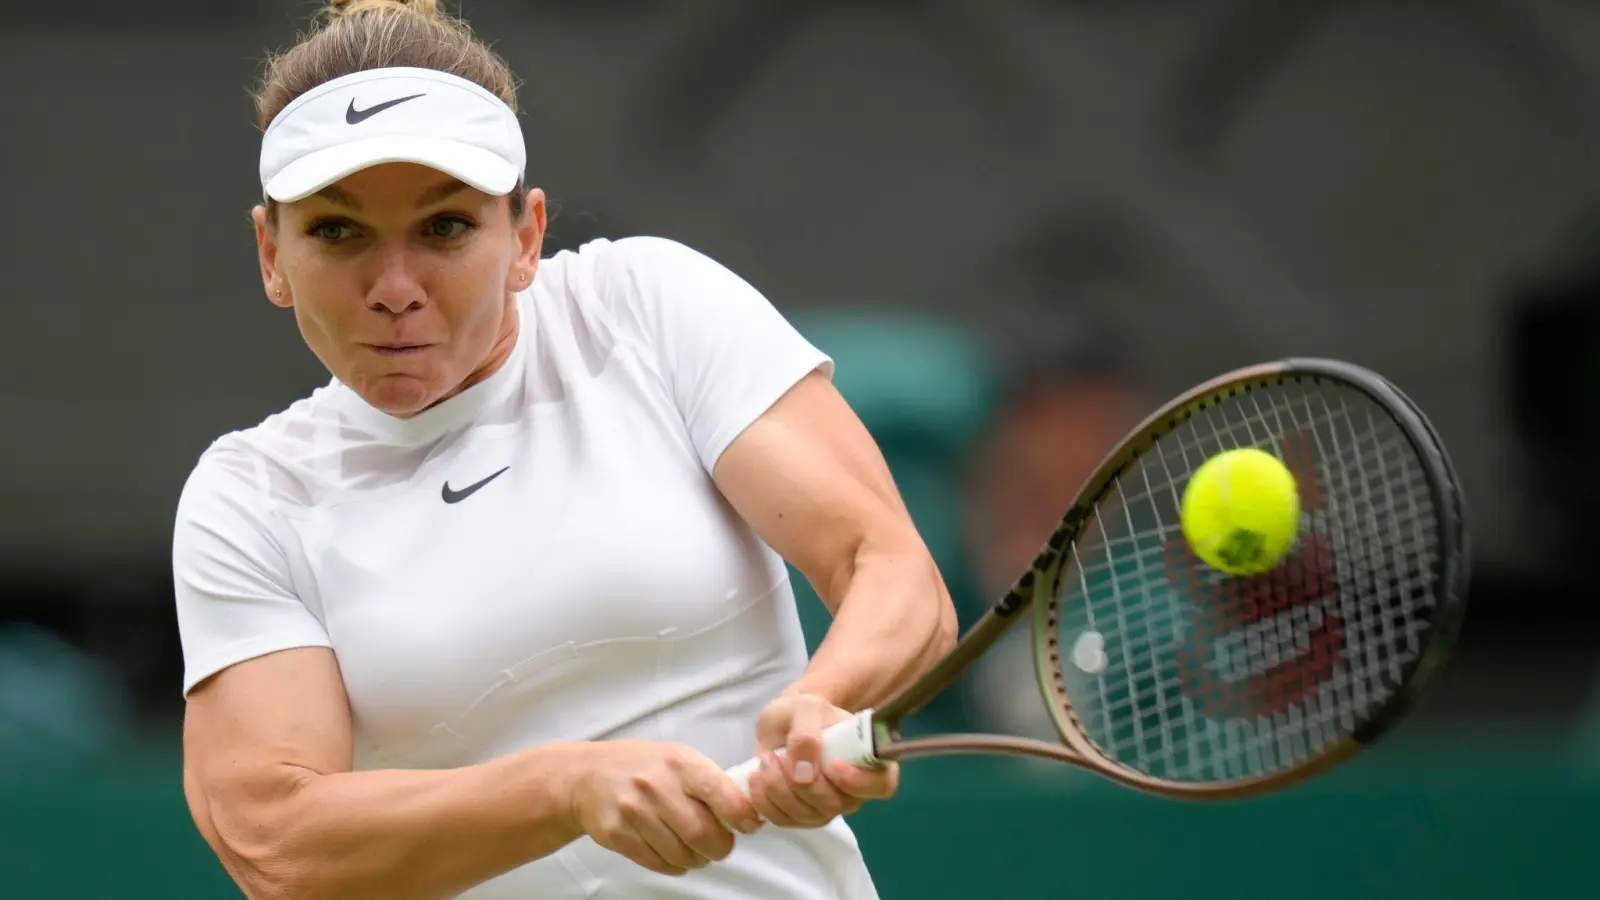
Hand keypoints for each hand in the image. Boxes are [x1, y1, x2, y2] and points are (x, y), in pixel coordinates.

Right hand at [566, 741, 761, 876]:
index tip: (748, 826)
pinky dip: (675, 866)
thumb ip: (710, 781)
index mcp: (680, 762)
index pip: (723, 795)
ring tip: (696, 850)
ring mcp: (634, 811)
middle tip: (720, 846)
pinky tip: (675, 854)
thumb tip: (746, 812)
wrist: (587, 776)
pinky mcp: (618, 834)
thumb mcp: (678, 758)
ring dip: (697, 859)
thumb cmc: (643, 766)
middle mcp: (657, 785)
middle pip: (703, 834)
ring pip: (681, 854)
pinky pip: (658, 863)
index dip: (743, 818)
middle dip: (720, 848)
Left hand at [747, 692, 898, 828]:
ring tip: (765, 760)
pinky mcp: (801, 818)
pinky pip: (784, 821)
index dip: (859, 782)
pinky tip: (757, 777)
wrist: (782, 724)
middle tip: (776, 755)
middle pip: (835, 805)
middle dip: (800, 783)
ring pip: (806, 816)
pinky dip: (764, 801)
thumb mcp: (804, 708)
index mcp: (867, 760)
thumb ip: (806, 733)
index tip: (831, 766)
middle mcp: (852, 791)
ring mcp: (827, 808)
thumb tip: (805, 772)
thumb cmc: (802, 713)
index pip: (882, 785)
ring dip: (777, 788)